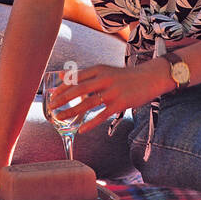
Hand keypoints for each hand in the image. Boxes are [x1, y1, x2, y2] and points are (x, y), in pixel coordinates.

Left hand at [50, 61, 170, 133]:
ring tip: (60, 118)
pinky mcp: (120, 104)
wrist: (150, 77)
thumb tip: (62, 75)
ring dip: (71, 112)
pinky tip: (81, 129)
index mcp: (99, 69)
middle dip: (63, 99)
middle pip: (79, 89)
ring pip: (88, 103)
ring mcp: (113, 92)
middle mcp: (104, 79)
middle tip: (51, 106)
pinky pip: (102, 115)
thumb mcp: (104, 70)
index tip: (51, 94)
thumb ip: (84, 74)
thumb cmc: (124, 76)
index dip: (62, 86)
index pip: (76, 77)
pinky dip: (90, 123)